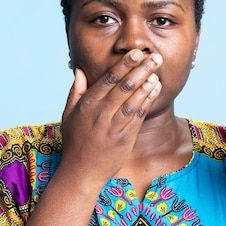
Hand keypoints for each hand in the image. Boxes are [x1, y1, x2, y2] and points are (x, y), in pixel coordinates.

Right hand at [60, 49, 162, 184]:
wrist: (81, 173)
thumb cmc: (74, 142)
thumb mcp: (68, 115)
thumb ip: (76, 92)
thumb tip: (80, 70)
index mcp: (87, 105)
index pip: (108, 80)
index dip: (123, 65)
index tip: (135, 52)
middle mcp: (101, 114)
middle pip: (124, 86)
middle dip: (140, 69)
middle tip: (154, 56)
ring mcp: (114, 127)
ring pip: (134, 100)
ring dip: (147, 83)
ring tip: (157, 69)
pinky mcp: (125, 138)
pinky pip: (139, 115)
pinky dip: (148, 100)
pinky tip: (156, 88)